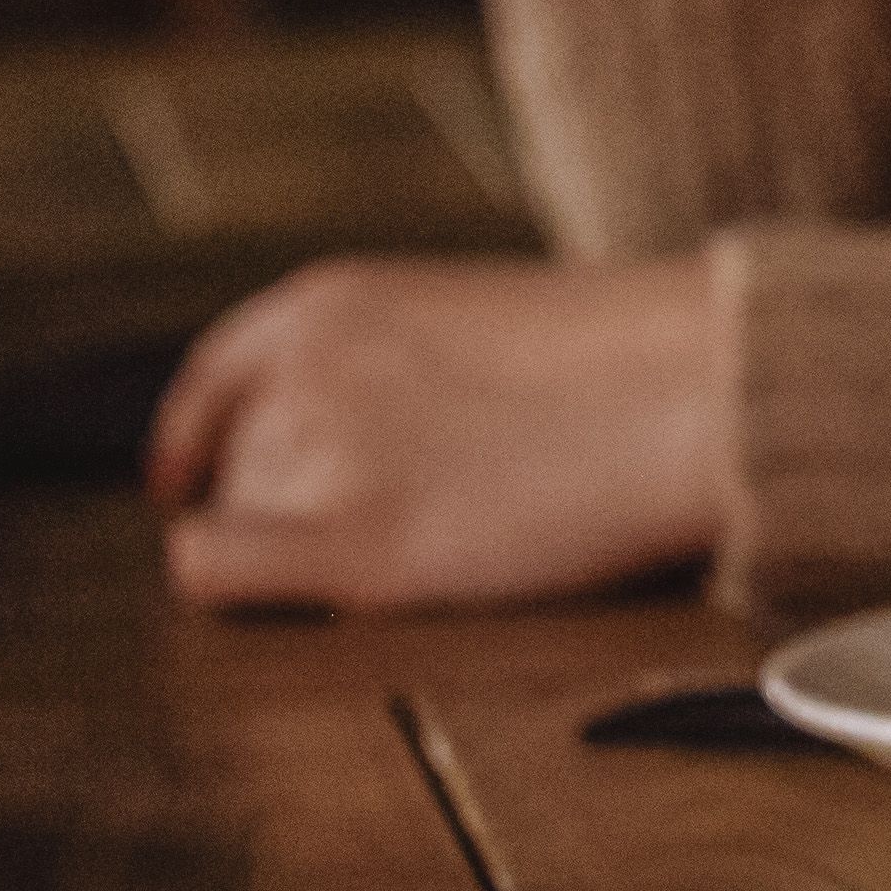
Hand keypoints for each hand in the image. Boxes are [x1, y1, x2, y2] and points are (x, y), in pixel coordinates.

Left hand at [147, 253, 726, 611]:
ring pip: (235, 523)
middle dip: (291, 501)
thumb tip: (324, 446)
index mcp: (328, 301)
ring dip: (303, 545)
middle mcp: (301, 369)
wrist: (700, 393)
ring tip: (428, 530)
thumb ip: (374, 366)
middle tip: (404, 512)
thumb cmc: (620, 363)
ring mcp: (322, 456)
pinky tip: (321, 587)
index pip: (212, 383)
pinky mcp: (357, 547)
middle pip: (231, 469)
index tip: (190, 483)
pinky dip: (240, 589)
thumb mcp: (463, 318)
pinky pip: (214, 572)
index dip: (197, 442)